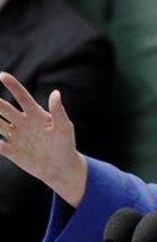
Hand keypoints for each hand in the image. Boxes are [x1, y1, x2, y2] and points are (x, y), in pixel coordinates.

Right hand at [0, 72, 85, 205]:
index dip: (13, 86)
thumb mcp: (64, 127)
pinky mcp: (12, 151)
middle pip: (5, 109)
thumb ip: (58, 111)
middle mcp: (23, 123)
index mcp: (36, 114)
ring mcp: (16, 136)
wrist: (61, 166)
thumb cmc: (66, 144)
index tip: (2, 75)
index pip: (22, 97)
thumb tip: (55, 93)